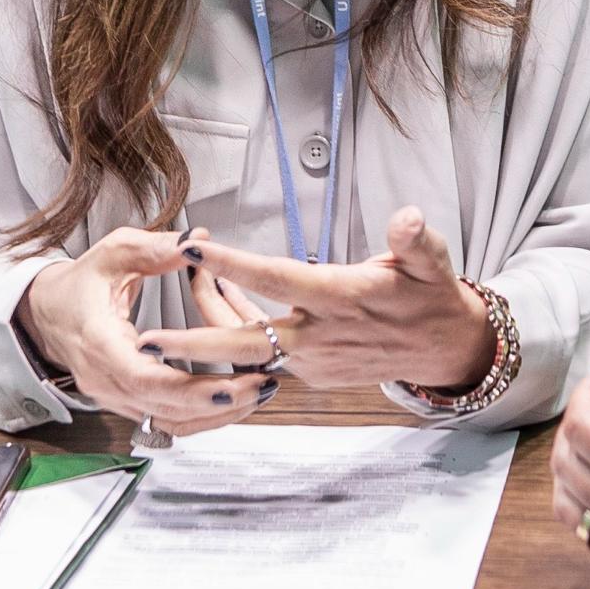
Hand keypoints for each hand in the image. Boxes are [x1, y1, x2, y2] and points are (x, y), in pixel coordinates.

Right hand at [18, 228, 275, 435]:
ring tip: (258, 393)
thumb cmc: (82, 283)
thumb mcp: (114, 252)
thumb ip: (154, 249)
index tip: (230, 385)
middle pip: (163, 406)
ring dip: (214, 414)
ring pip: (167, 420)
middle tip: (262, 386)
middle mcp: (104, 378)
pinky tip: (235, 400)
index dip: (188, 387)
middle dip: (216, 403)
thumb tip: (197, 240)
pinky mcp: (125, 402)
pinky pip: (165, 418)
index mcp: (99, 341)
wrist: (47, 313)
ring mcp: (112, 396)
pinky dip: (200, 415)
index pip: (142, 377)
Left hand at [184, 208, 493, 390]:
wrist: (444, 350)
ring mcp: (314, 359)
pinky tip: (220, 307)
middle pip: (244, 342)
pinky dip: (237, 333)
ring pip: (248, 349)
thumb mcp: (433, 261)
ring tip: (172, 310)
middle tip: (145, 342)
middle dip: (192, 344)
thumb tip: (407, 217)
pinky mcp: (313, 371)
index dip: (233, 264)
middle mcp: (321, 335)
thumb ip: (416, 239)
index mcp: (342, 298)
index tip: (192, 248)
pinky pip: (264, 354)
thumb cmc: (431, 297)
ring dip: (207, 333)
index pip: (276, 278)